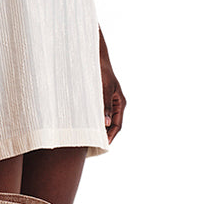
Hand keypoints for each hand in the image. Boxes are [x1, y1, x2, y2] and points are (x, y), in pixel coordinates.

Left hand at [99, 29, 125, 143]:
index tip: (104, 145)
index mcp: (120, 103)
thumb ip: (105, 105)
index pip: (117, 125)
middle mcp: (115, 104)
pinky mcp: (99, 99)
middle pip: (111, 125)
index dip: (111, 136)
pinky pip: (97, 113)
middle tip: (94, 145)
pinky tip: (83, 125)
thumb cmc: (101, 72)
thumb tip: (105, 123)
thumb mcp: (104, 89)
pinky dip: (92, 120)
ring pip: (104, 120)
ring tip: (88, 138)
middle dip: (104, 135)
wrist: (95, 58)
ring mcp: (107, 102)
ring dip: (98, 129)